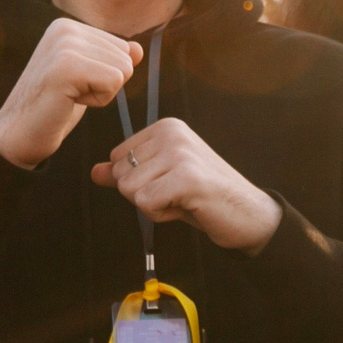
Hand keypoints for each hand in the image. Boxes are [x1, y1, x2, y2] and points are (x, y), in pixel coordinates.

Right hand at [0, 18, 140, 168]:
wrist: (17, 134)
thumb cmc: (53, 106)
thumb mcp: (88, 78)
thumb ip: (111, 59)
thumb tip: (138, 50)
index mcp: (68, 26)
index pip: (122, 48)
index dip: (105, 75)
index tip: (73, 85)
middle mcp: (65, 28)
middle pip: (125, 58)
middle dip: (105, 85)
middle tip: (70, 94)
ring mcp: (64, 45)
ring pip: (123, 70)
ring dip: (102, 94)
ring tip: (69, 97)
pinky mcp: (66, 66)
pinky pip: (114, 82)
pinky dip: (98, 101)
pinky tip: (70, 101)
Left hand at [92, 117, 282, 253]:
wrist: (248, 214)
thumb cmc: (202, 196)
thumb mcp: (161, 180)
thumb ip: (128, 174)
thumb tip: (95, 172)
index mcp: (166, 127)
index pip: (118, 158)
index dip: (138, 182)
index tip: (170, 183)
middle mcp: (172, 133)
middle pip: (121, 176)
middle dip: (144, 196)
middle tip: (179, 195)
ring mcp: (180, 153)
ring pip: (131, 191)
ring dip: (154, 207)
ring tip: (184, 200)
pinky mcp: (187, 177)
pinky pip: (146, 203)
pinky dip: (162, 215)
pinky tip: (188, 207)